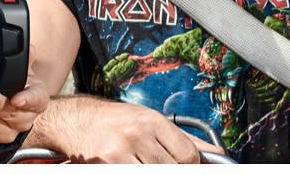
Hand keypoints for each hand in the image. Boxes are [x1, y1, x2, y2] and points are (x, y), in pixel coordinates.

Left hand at [0, 46, 49, 144]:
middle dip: (0, 106)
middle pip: (13, 115)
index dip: (28, 101)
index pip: (37, 101)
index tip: (18, 99)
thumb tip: (30, 48)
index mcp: (37, 100)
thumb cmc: (17, 86)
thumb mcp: (24, 72)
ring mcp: (6, 131)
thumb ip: (26, 59)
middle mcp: (24, 119)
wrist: (5, 106)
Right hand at [46, 97, 226, 163]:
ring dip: (150, 172)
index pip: (187, 154)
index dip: (190, 167)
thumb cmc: (113, 120)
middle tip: (154, 163)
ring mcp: (120, 150)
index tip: (185, 168)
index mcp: (152, 120)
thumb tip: (215, 154)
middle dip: (169, 171)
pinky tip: (129, 167)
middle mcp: (138, 133)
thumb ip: (182, 138)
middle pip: (172, 169)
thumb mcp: (149, 120)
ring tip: (139, 163)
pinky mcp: (106, 164)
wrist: (75, 120)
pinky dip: (133, 173)